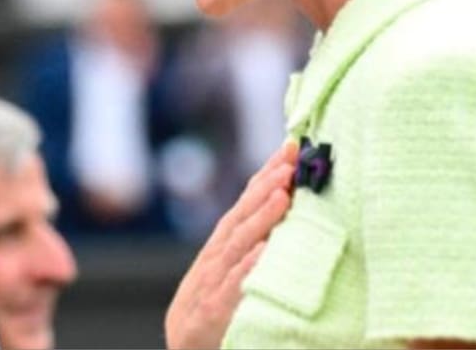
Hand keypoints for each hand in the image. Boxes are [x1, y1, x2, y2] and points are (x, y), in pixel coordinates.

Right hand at [165, 141, 297, 349]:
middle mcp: (219, 254)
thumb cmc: (215, 301)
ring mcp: (215, 280)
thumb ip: (252, 237)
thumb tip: (284, 200)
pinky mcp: (216, 309)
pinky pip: (235, 286)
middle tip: (290, 161)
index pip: (248, 199)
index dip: (267, 172)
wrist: (185, 343)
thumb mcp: (231, 264)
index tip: (290, 146)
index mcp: (225, 241)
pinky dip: (248, 267)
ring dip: (262, 218)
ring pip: (241, 243)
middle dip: (267, 185)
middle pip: (245, 213)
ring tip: (282, 195)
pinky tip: (264, 252)